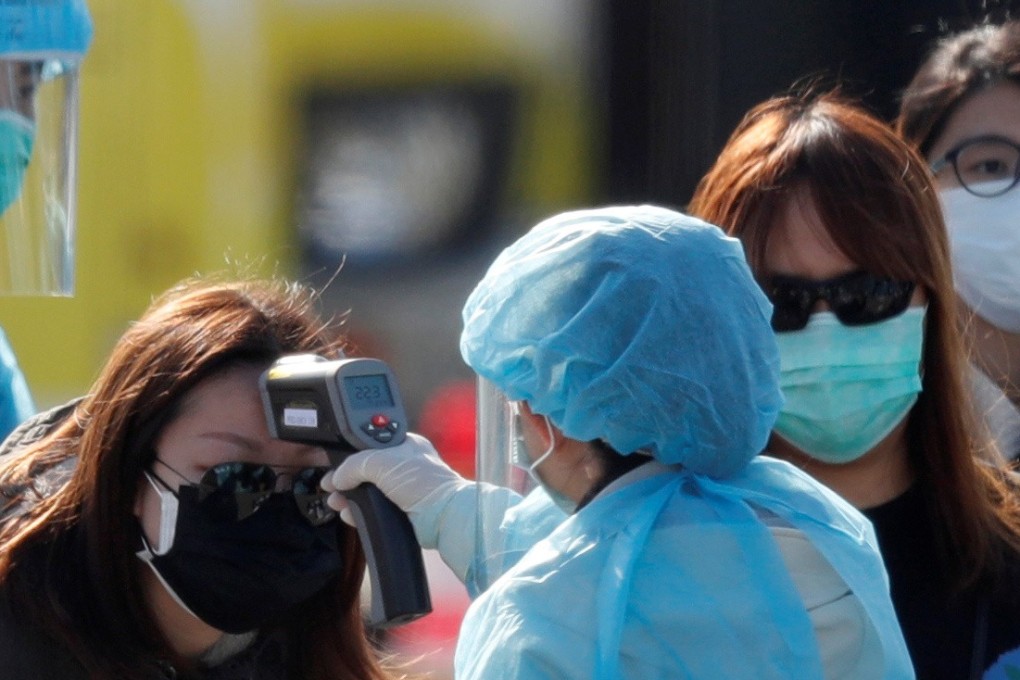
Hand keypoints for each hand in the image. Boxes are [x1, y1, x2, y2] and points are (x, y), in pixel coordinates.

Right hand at [321, 432, 472, 548]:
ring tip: (336, 502)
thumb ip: (354, 465)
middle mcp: (402, 466)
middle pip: (364, 469)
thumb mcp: (382, 462)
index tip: (333, 462)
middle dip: (344, 478)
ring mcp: (401, 489)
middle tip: (329, 485)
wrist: (443, 516)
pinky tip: (348, 514)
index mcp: (403, 445)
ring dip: (347, 496)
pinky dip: (357, 511)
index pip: (369, 443)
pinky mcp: (399, 510)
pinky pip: (371, 509)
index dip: (349, 453)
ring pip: (365, 490)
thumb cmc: (422, 482)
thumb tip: (338, 477)